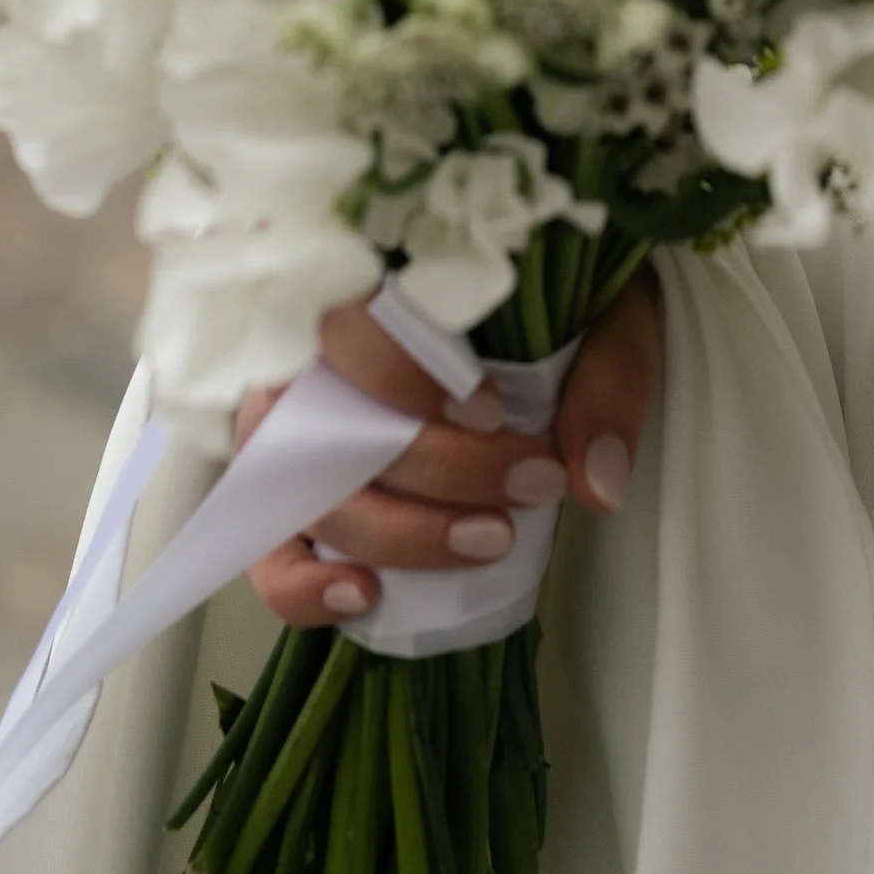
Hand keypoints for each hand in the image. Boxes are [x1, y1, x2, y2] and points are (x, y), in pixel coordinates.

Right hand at [248, 275, 659, 627]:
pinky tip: (365, 596)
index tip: (492, 412)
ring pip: (305, 494)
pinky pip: (268, 557)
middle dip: (439, 469)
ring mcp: (289, 433)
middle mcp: (309, 353)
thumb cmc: (556, 302)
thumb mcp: (604, 314)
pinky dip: (303, 588)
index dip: (405, 374)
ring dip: (397, 533)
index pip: (345, 319)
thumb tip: (596, 482)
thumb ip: (605, 381)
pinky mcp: (291, 503)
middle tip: (531, 484)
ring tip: (491, 541)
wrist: (538, 308)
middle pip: (329, 421)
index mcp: (369, 277)